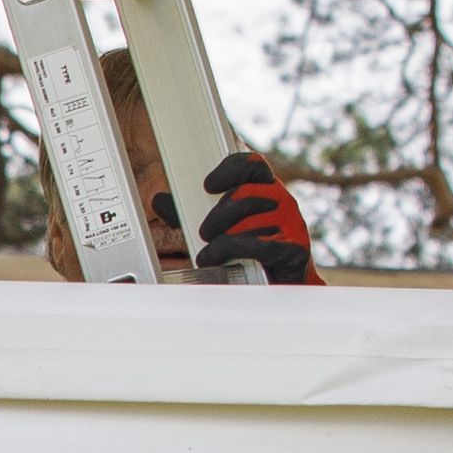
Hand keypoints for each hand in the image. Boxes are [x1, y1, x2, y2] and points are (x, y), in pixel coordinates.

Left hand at [187, 148, 318, 285]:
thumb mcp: (215, 229)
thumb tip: (159, 200)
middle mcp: (281, 202)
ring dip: (223, 237)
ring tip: (207, 253)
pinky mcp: (294, 248)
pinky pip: (259, 244)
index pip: (253, 165)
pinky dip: (230, 250)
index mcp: (266, 190)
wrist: (279, 287)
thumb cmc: (250, 254)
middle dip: (219, 214)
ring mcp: (291, 224)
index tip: (208, 185)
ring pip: (250, 220)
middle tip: (203, 232)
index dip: (230, 169)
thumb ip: (188, 215)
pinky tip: (213, 258)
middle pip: (247, 193)